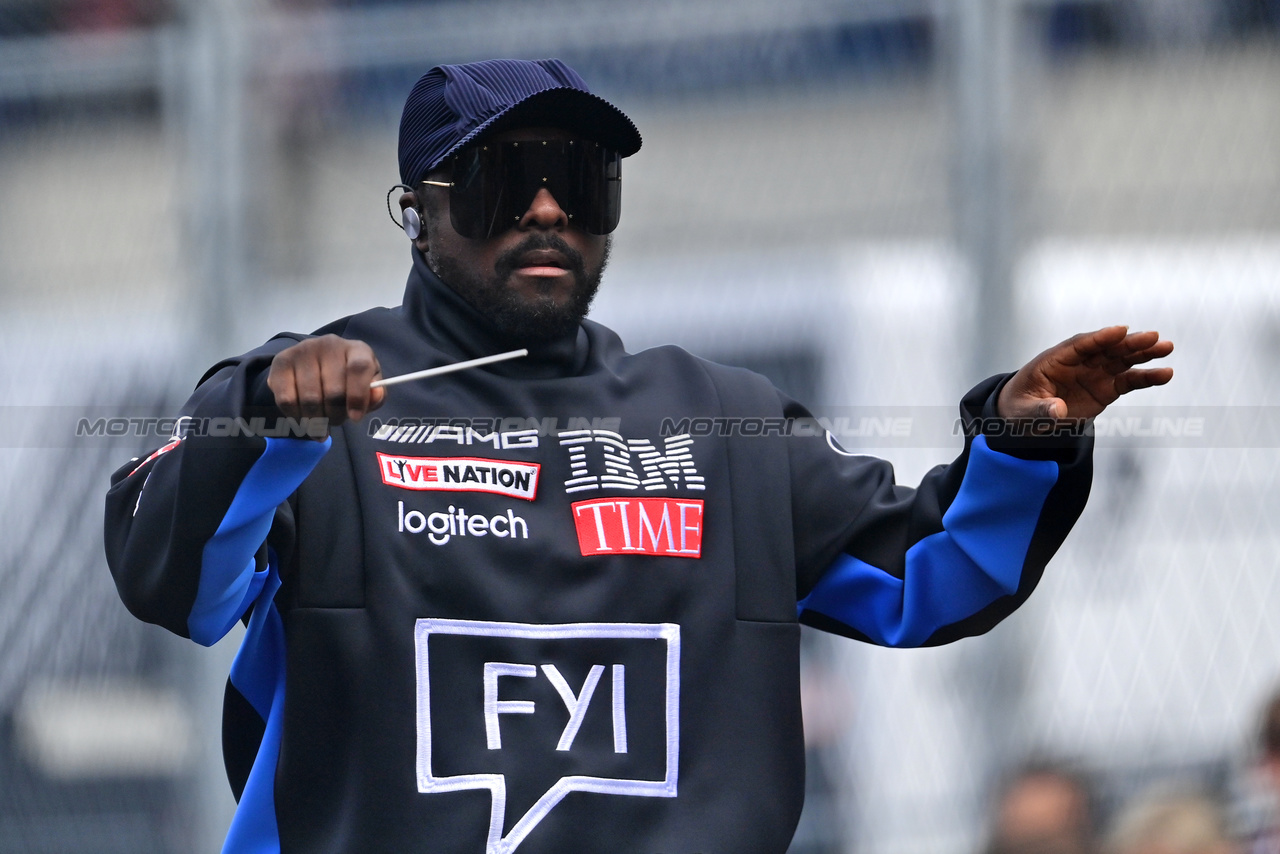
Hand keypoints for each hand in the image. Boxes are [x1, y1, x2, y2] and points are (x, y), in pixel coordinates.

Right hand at [267, 335, 385, 426]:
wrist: (313, 363)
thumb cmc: (347, 378)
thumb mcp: (367, 385)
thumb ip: (375, 394)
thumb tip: (375, 396)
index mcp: (357, 349)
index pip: (359, 368)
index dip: (358, 396)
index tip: (355, 418)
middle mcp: (329, 344)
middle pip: (333, 391)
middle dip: (336, 416)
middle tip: (336, 421)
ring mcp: (303, 351)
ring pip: (310, 399)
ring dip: (317, 421)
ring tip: (321, 423)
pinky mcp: (281, 362)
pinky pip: (287, 400)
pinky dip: (296, 417)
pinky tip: (304, 419)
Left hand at [997, 326, 1172, 419]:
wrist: (1026, 419)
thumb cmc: (1019, 409)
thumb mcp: (1023, 412)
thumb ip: (1040, 410)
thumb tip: (1057, 410)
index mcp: (1052, 361)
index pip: (1078, 345)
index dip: (1099, 338)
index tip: (1120, 330)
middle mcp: (1077, 363)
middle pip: (1105, 349)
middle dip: (1128, 343)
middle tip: (1153, 336)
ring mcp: (1093, 374)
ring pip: (1121, 360)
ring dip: (1143, 353)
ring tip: (1166, 347)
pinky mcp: (1105, 389)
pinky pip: (1128, 381)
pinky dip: (1145, 377)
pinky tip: (1165, 374)